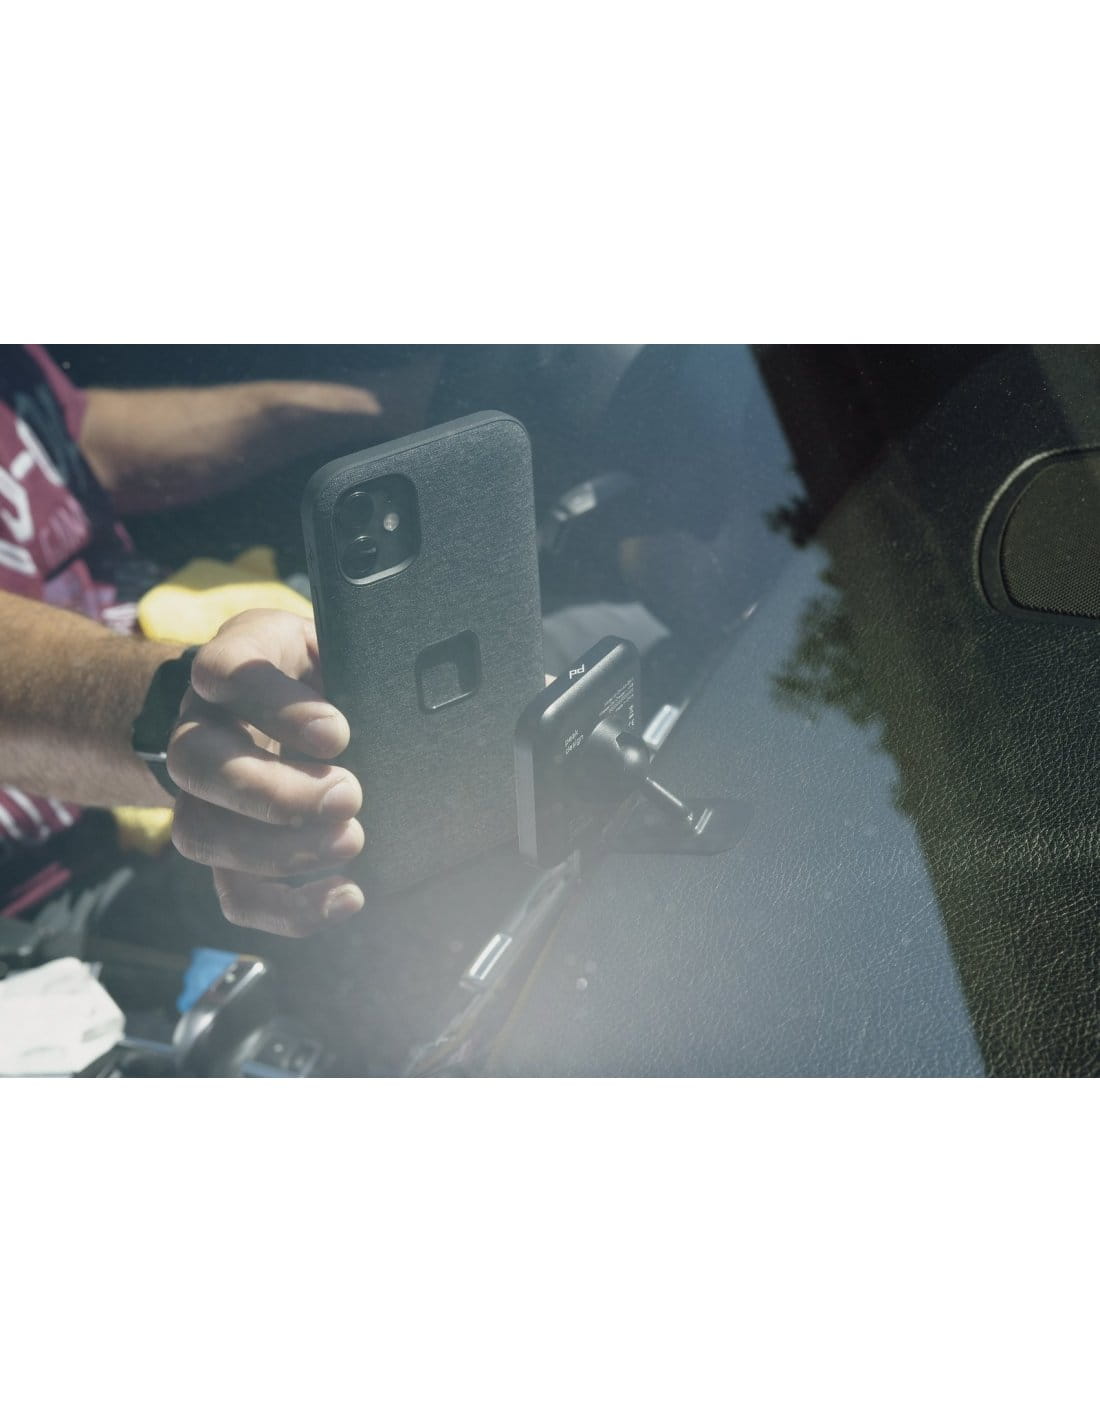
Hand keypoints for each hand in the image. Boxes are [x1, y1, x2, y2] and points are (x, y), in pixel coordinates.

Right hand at [166, 610, 365, 937]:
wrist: (289, 702)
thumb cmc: (322, 675)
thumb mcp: (336, 648)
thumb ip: (357, 663)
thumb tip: (411, 700)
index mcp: (233, 665)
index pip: (224, 672)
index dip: (276, 706)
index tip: (337, 732)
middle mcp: (200, 727)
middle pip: (196, 762)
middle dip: (276, 792)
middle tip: (349, 796)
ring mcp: (201, 794)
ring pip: (200, 832)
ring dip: (280, 852)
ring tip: (351, 841)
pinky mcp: (226, 849)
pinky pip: (233, 892)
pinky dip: (288, 908)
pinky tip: (346, 895)